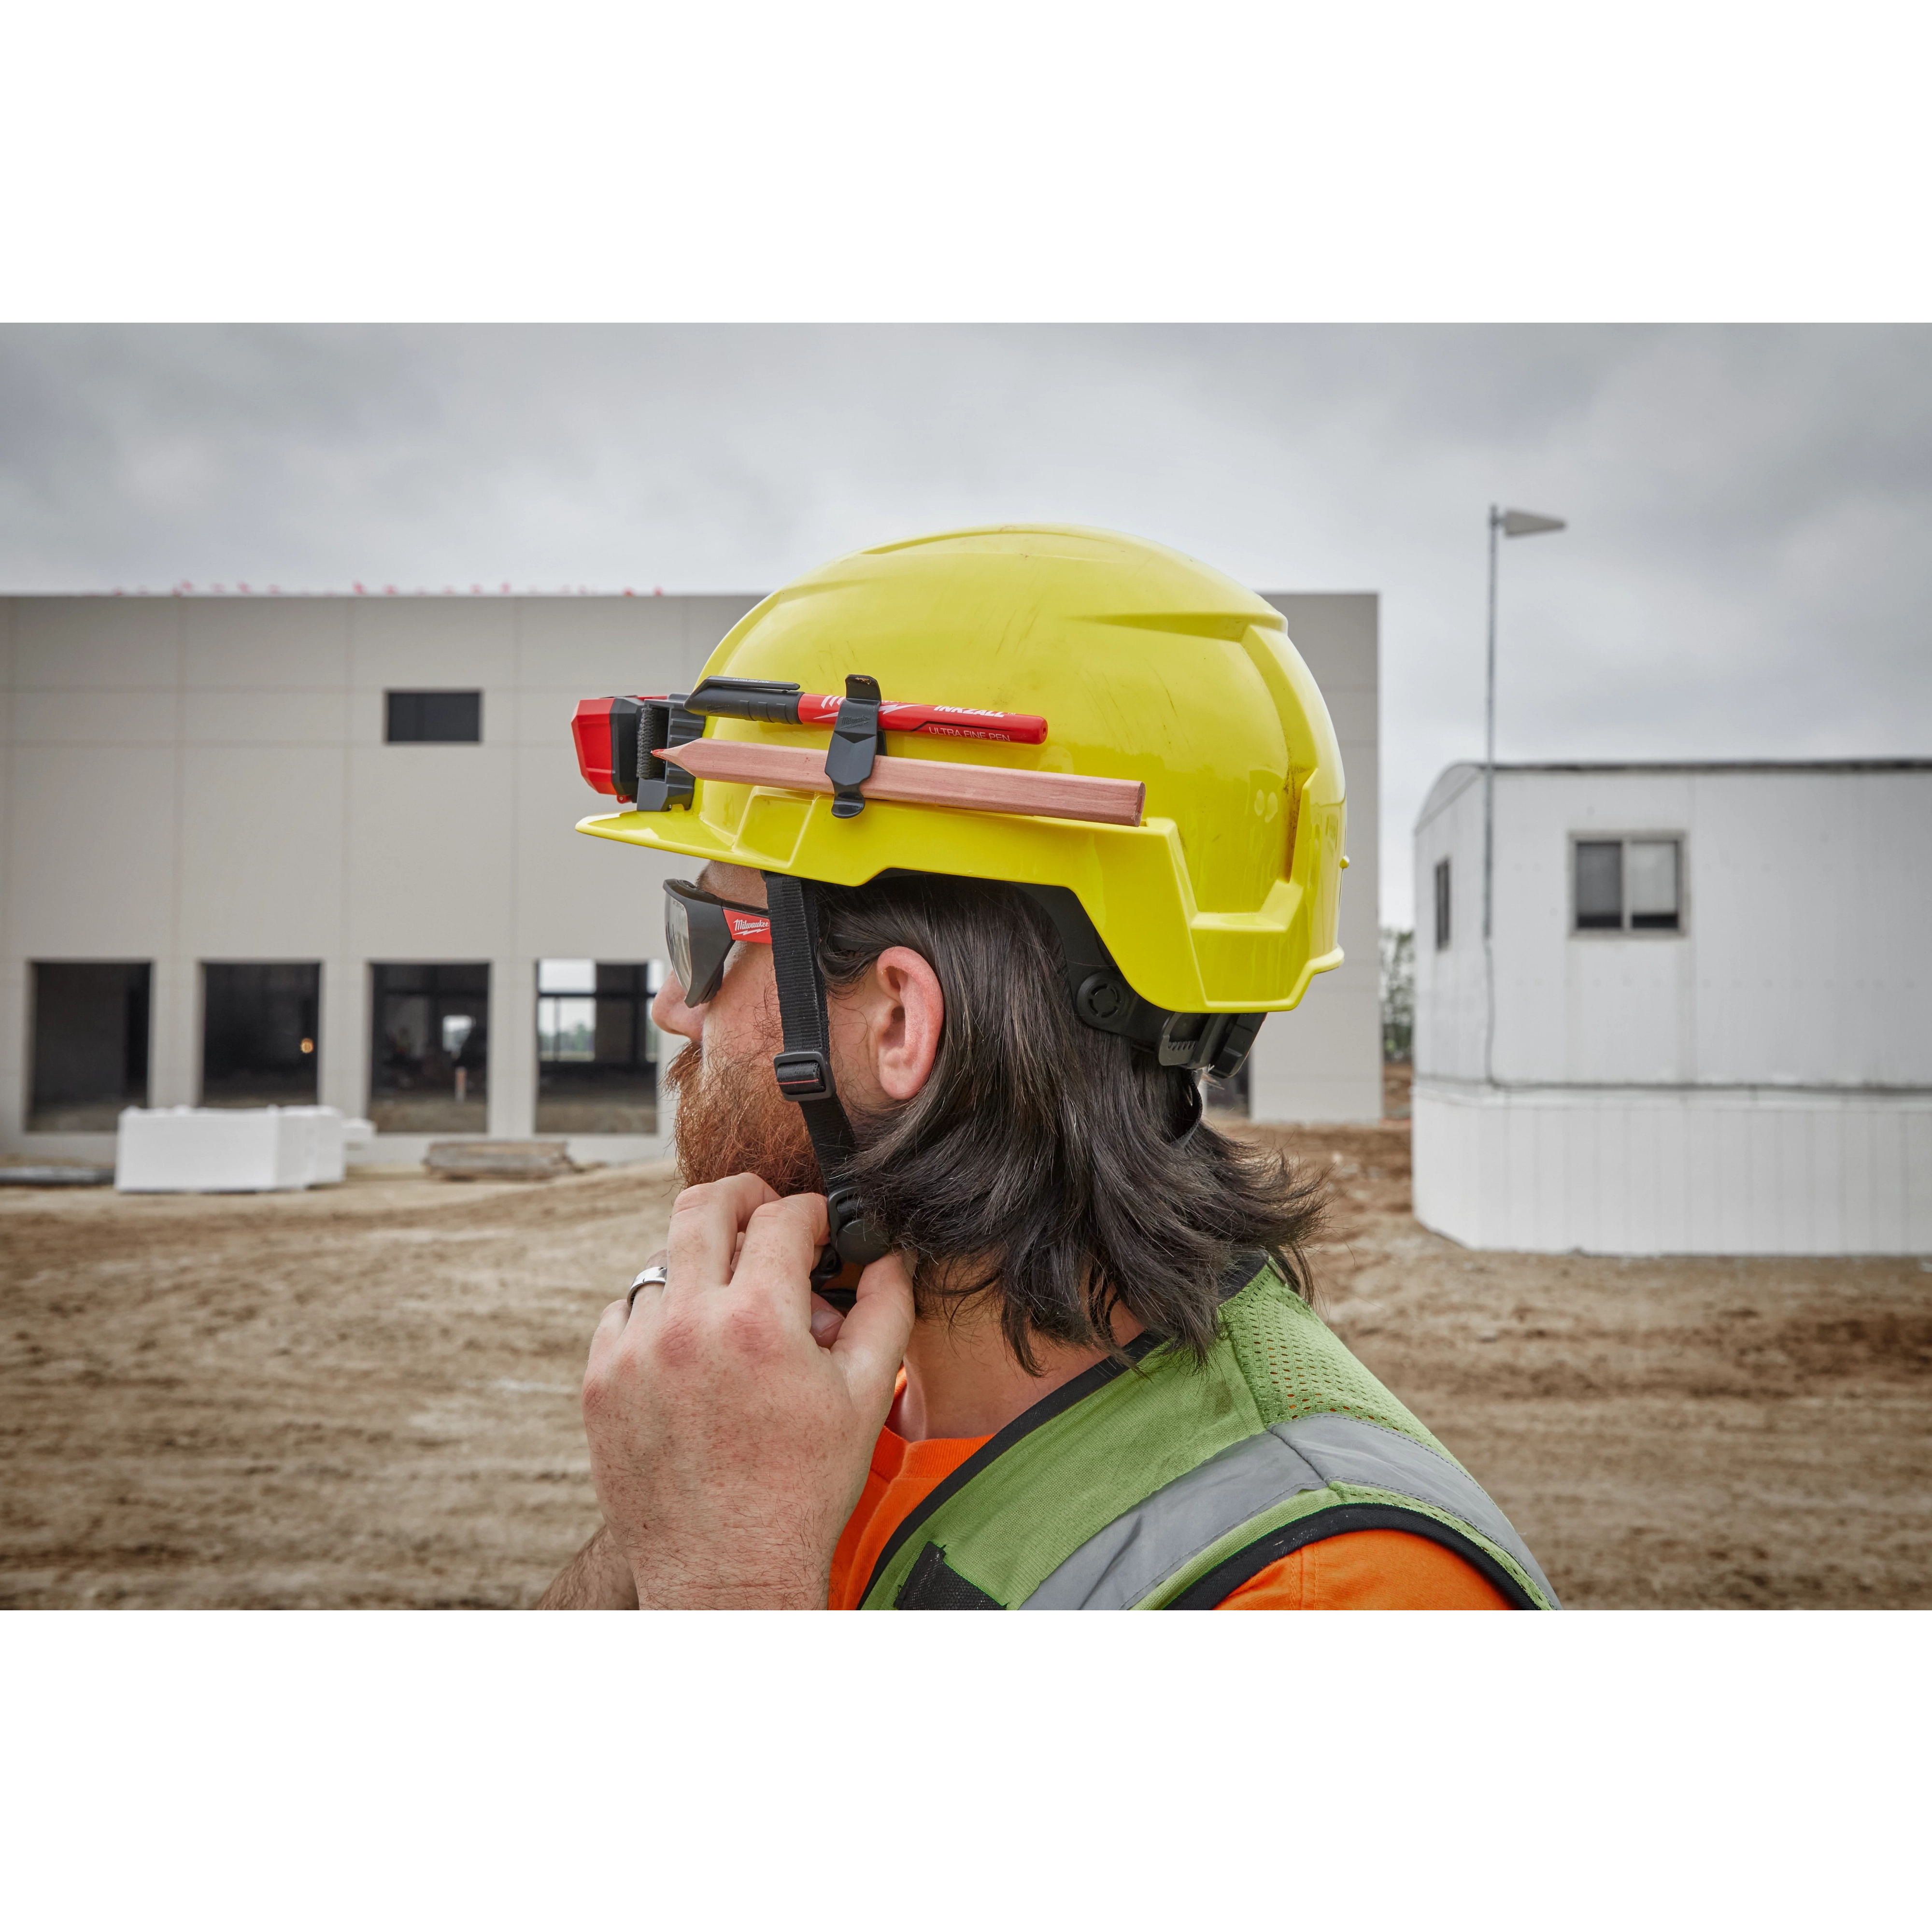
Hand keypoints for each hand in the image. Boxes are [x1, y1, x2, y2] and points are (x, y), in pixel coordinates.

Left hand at [583, 1174, 914, 1610]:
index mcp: (757, 1324)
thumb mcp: (865, 1396)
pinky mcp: (601, 1383)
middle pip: (702, 1205)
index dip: (813, 1212)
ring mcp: (633, 1354)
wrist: (728, 1573)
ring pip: (663, 1262)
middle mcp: (686, 1327)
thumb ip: (884, 1308)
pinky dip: (660, 1315)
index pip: (784, 1218)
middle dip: (745, 1197)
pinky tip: (694, 1351)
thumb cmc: (802, 1492)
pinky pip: (624, 1313)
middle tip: (767, 1216)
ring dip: (704, 1268)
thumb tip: (889, 1254)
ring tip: (737, 1310)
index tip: (821, 1228)